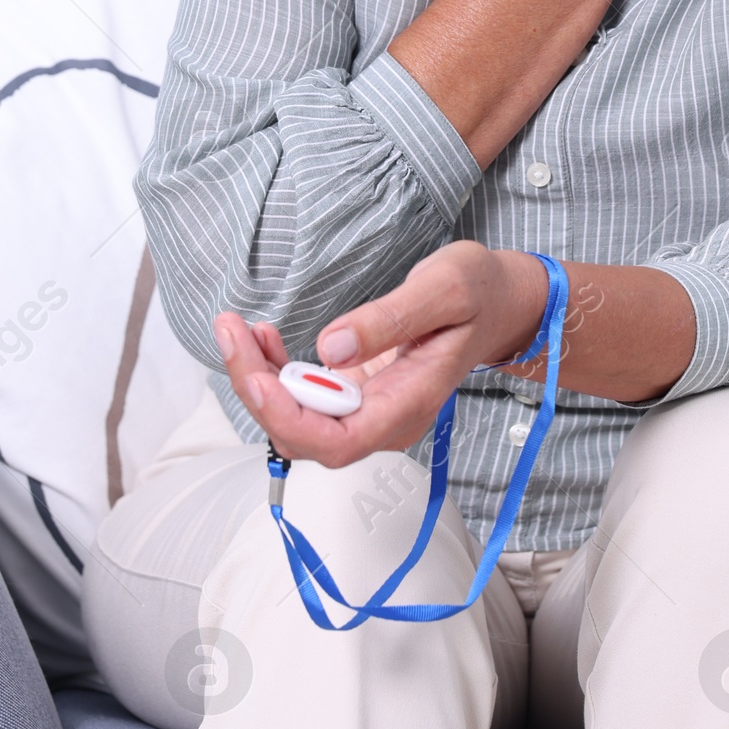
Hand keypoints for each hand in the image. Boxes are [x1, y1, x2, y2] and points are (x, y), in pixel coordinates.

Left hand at [213, 242, 549, 469]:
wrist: (499, 302)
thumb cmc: (478, 292)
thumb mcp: (443, 288)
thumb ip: (390, 318)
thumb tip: (331, 347)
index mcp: (409, 404)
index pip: (336, 440)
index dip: (285, 416)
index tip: (252, 371)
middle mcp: (385, 420)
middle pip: (304, 435)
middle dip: (257, 390)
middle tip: (230, 330)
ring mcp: (369, 411)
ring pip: (296, 421)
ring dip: (258, 380)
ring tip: (236, 327)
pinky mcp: (357, 394)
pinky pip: (305, 400)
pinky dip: (274, 373)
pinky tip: (262, 338)